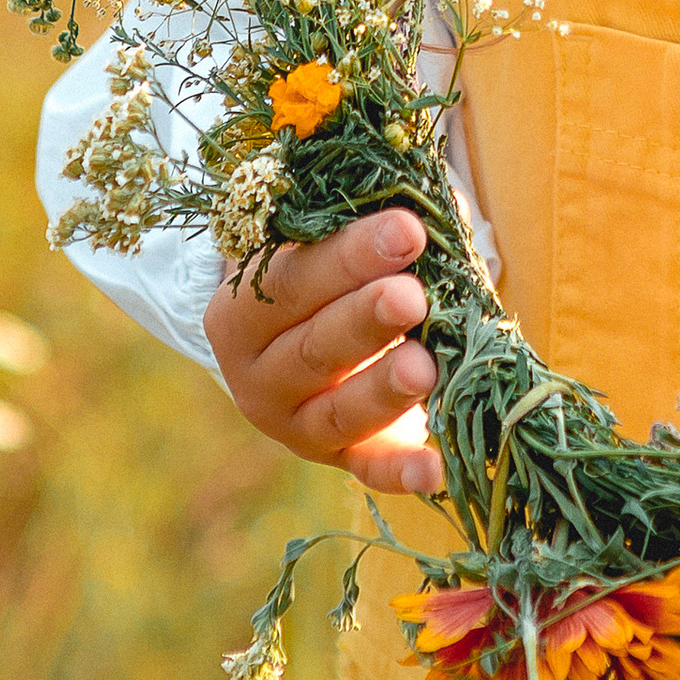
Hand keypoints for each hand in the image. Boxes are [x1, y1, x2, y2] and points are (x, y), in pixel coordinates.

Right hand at [203, 211, 443, 494]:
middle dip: (367, 320)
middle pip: (313, 348)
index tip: (408, 229)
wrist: (299, 334)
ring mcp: (296, 426)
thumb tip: (438, 206)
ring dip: (383, 391)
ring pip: (338, 414)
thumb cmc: (323, 269)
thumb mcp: (323, 238)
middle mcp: (259, 375)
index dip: (349, 256)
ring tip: (426, 365)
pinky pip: (368, 471)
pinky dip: (400, 472)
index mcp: (240, 312)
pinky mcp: (339, 459)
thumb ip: (373, 219)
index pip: (291, 281)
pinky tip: (435, 467)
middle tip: (413, 296)